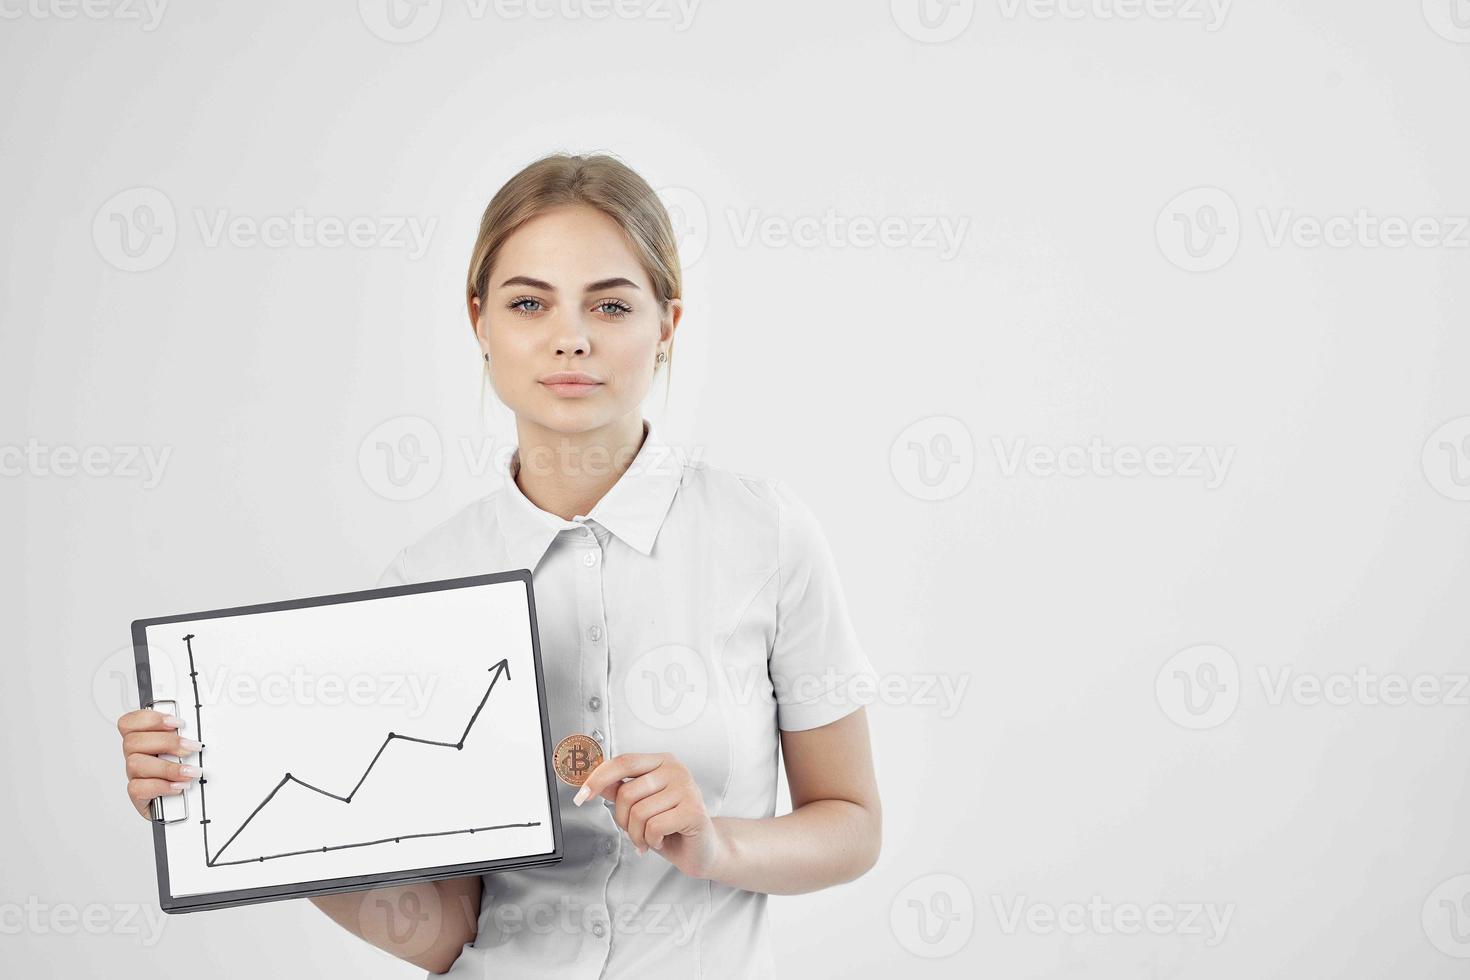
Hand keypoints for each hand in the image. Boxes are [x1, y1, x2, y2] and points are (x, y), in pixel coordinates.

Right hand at [117, 708, 202, 819]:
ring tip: (190, 772)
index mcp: (144, 740)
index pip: (129, 723)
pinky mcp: (138, 796)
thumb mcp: (187, 749)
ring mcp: (135, 776)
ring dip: (168, 767)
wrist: (182, 805)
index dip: (150, 719)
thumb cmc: (185, 771)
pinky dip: (161, 786)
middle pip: (133, 742)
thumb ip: (186, 737)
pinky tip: (178, 786)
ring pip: (135, 764)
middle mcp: (136, 756)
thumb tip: (199, 729)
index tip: (178, 723)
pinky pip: (137, 788)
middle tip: (191, 748)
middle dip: (167, 742)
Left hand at [574, 752, 727, 879]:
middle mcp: (676, 770)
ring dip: (638, 835)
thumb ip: (619, 790)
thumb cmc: (671, 826)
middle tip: (635, 831)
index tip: (582, 795)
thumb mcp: (640, 805)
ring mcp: (687, 788)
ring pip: (639, 812)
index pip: (623, 762)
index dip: (598, 778)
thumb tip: (594, 782)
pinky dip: (652, 840)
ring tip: (650, 838)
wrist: (703, 849)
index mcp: (661, 762)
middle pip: (627, 792)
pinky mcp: (693, 810)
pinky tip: (662, 840)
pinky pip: (654, 826)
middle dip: (623, 820)